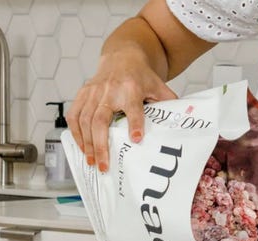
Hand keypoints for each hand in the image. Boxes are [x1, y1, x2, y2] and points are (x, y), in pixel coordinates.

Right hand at [66, 45, 176, 171]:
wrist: (123, 57)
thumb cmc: (142, 77)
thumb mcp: (159, 87)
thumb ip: (168, 103)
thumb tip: (183, 123)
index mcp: (131, 88)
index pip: (133, 107)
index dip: (135, 123)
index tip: (137, 139)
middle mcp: (110, 90)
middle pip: (101, 119)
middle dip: (101, 144)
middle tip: (104, 165)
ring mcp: (94, 91)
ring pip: (85, 120)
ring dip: (87, 143)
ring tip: (92, 162)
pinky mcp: (83, 93)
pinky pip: (74, 115)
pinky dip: (75, 133)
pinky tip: (82, 147)